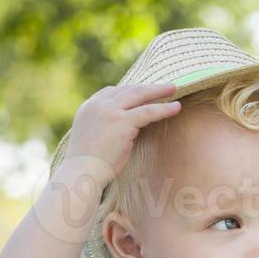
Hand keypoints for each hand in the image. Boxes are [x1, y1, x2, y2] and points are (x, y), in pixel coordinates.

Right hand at [62, 82, 181, 188]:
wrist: (82, 172)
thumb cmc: (88, 165)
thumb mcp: (93, 139)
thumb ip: (105, 128)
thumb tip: (123, 131)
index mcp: (88, 107)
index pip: (112, 92)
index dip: (130, 91)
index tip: (143, 92)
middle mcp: (98, 105)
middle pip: (127, 89)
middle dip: (147, 87)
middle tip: (165, 85)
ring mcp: (110, 111)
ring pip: (139, 95)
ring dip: (158, 91)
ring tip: (174, 89)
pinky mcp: (122, 122)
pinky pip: (147, 111)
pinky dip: (163, 108)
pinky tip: (176, 107)